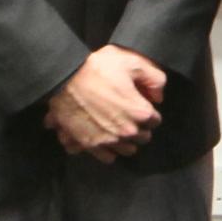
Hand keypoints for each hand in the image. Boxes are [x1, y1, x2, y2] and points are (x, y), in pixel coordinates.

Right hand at [45, 45, 167, 157]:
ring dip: (126, 141)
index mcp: (139, 112)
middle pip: (143, 137)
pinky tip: (105, 139)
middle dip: (139, 127)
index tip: (139, 104)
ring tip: (118, 128)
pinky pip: (107, 158)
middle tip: (129, 115)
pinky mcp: (89, 145)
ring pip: (127, 150)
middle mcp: (126, 131)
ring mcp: (107, 140)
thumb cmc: (98, 67)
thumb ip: (154, 78)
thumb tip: (158, 97)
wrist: (63, 77)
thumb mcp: (132, 62)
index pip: (155, 120)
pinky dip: (108, 151)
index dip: (148, 110)